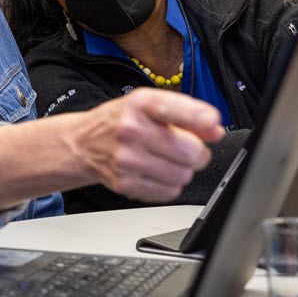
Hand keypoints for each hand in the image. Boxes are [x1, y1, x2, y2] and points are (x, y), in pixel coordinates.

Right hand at [72, 87, 222, 202]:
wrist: (82, 143)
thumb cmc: (119, 122)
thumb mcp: (149, 106)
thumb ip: (187, 115)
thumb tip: (215, 130)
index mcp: (140, 104)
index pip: (171, 108)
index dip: (196, 116)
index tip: (211, 121)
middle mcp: (131, 130)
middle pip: (189, 151)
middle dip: (197, 153)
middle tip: (187, 149)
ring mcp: (127, 159)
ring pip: (183, 175)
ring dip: (182, 170)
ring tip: (166, 160)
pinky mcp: (126, 183)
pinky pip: (169, 192)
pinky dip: (169, 185)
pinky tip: (155, 172)